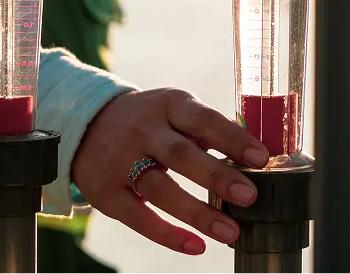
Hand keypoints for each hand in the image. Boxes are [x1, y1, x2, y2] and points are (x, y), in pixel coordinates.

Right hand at [71, 89, 270, 255]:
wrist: (87, 123)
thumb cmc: (151, 120)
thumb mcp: (176, 110)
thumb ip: (207, 130)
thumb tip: (253, 154)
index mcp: (169, 104)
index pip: (204, 120)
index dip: (232, 138)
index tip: (261, 158)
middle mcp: (144, 131)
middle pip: (181, 155)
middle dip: (217, 177)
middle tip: (250, 196)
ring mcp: (122, 162)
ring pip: (160, 189)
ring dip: (197, 213)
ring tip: (231, 231)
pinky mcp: (106, 193)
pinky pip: (138, 217)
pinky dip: (167, 235)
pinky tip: (196, 246)